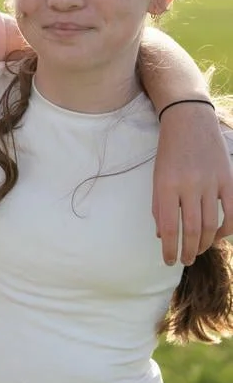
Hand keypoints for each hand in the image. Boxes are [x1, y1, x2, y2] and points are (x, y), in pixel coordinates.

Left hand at [152, 102, 232, 264]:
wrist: (189, 121)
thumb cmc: (169, 152)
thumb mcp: (156, 177)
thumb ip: (159, 205)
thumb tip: (162, 234)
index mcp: (166, 186)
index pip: (168, 227)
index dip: (169, 248)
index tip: (168, 260)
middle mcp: (189, 186)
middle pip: (191, 230)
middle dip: (187, 250)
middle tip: (184, 260)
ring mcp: (210, 183)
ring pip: (210, 224)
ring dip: (204, 243)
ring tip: (197, 251)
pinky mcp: (227, 179)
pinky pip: (231, 211)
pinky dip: (226, 229)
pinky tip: (217, 237)